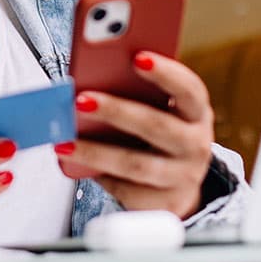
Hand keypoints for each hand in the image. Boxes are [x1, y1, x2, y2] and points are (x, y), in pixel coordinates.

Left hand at [55, 52, 213, 218]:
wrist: (178, 189)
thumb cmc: (159, 136)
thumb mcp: (161, 112)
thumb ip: (138, 95)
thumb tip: (91, 80)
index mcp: (197, 113)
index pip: (189, 89)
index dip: (166, 73)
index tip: (137, 57)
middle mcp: (196, 145)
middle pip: (156, 126)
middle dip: (116, 111)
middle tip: (80, 99)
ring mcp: (182, 177)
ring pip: (135, 164)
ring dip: (95, 151)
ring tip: (64, 140)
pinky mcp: (162, 204)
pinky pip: (124, 188)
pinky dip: (96, 173)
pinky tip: (72, 161)